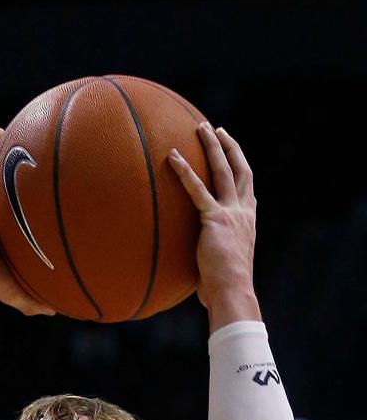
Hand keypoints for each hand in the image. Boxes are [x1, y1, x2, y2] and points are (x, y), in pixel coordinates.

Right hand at [0, 131, 54, 316]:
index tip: (50, 198)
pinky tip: (2, 131)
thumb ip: (33, 301)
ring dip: (8, 155)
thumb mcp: (14, 291)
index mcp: (3, 235)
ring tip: (26, 136)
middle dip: (23, 177)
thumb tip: (55, 312)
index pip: (20, 217)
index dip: (33, 207)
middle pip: (10, 191)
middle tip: (43, 163)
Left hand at [169, 124, 260, 321]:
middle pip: (238, 169)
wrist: (232, 292)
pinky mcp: (215, 218)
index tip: (231, 152)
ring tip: (200, 127)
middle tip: (216, 129)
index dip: (239, 166)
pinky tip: (172, 156)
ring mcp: (231, 212)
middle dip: (228, 146)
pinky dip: (184, 172)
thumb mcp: (220, 266)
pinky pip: (197, 190)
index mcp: (248, 220)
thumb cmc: (224, 288)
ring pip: (223, 169)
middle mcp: (243, 211)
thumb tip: (194, 270)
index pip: (246, 186)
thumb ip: (211, 256)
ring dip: (212, 145)